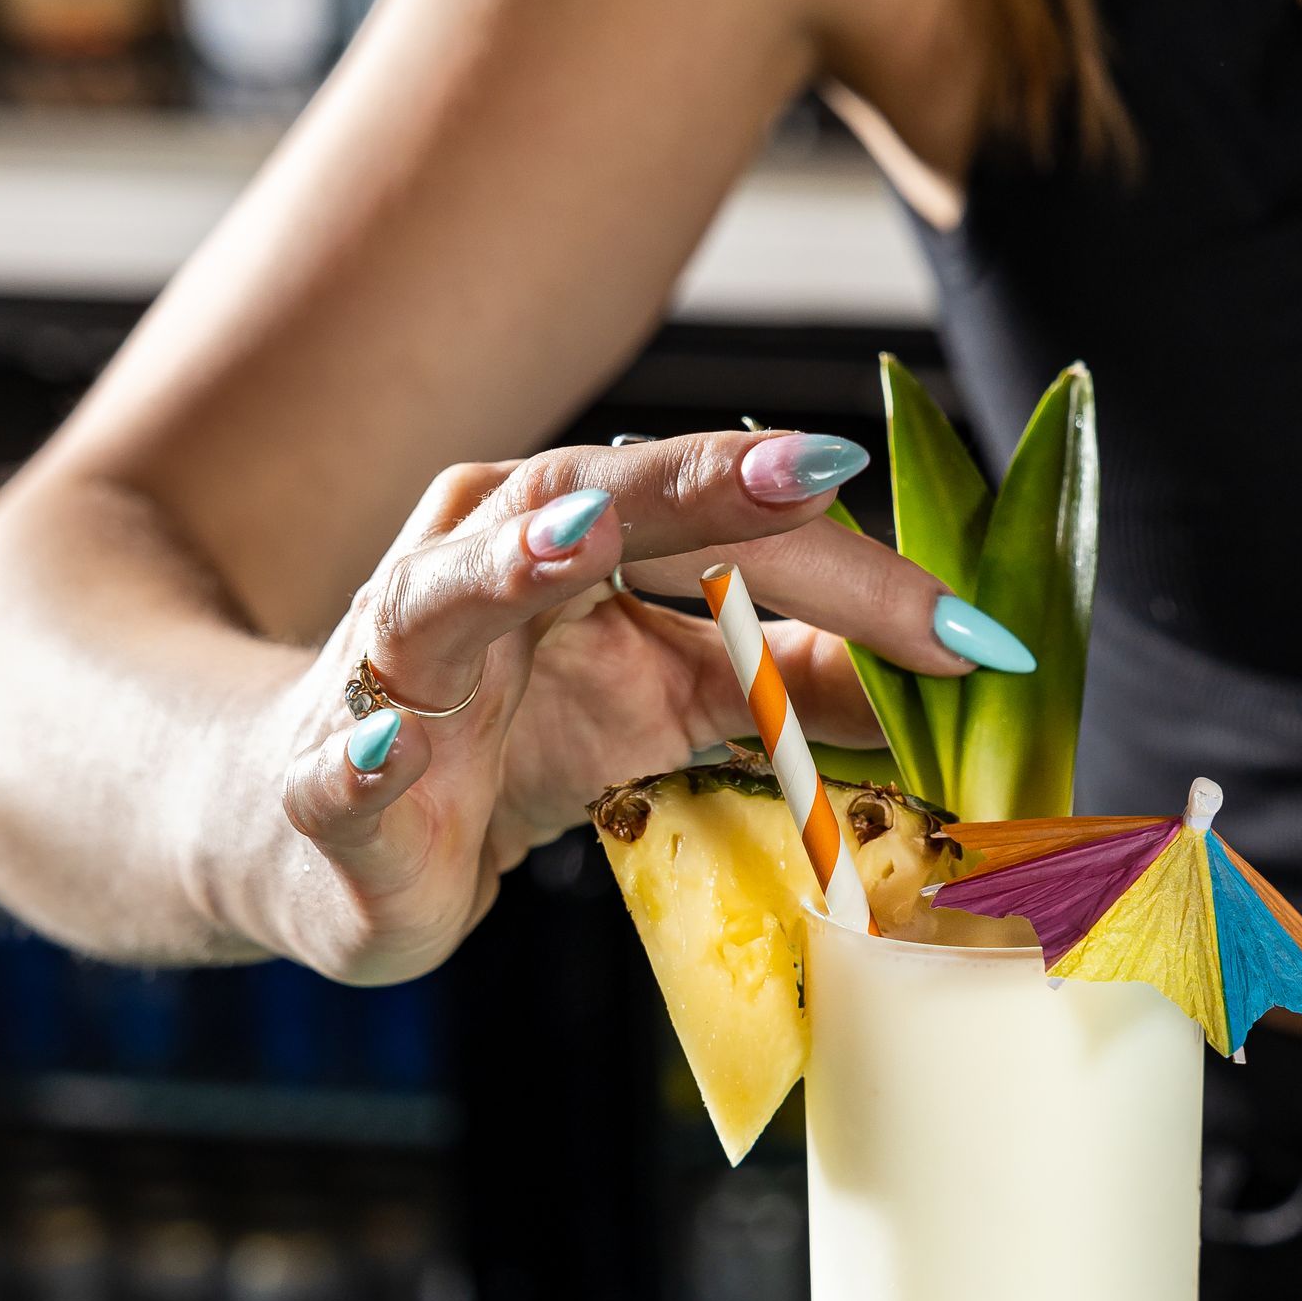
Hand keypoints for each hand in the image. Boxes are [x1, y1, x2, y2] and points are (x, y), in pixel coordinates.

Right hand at [261, 431, 978, 980]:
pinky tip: (384, 755)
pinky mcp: (327, 777)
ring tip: (583, 540)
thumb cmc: (508, 741)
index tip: (974, 635)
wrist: (327, 833)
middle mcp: (477, 557)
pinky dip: (357, 757)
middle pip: (599, 502)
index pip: (730, 525)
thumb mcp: (669, 706)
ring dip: (509, 562)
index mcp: (573, 530)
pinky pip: (339, 762)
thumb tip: (945, 684)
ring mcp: (395, 661)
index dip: (856, 573)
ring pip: (447, 592)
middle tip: (820, 468)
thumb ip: (792, 687)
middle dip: (706, 485)